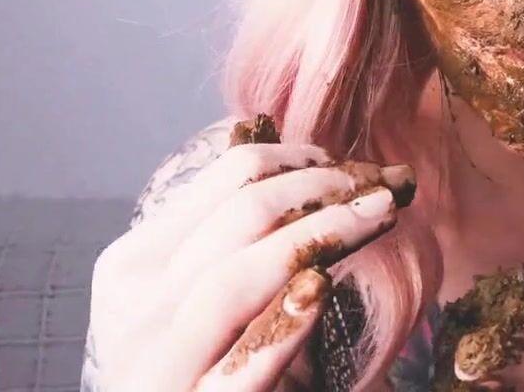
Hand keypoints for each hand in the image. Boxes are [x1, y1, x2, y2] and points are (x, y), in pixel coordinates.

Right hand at [88, 141, 415, 390]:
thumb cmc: (192, 363)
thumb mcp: (192, 290)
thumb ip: (231, 234)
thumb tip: (299, 153)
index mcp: (134, 263)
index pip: (227, 180)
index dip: (304, 161)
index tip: (359, 167)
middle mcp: (137, 309)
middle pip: (241, 217)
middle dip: (325, 189)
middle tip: (389, 185)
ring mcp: (159, 367)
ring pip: (237, 279)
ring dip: (320, 236)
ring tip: (383, 214)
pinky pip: (239, 370)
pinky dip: (279, 327)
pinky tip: (320, 293)